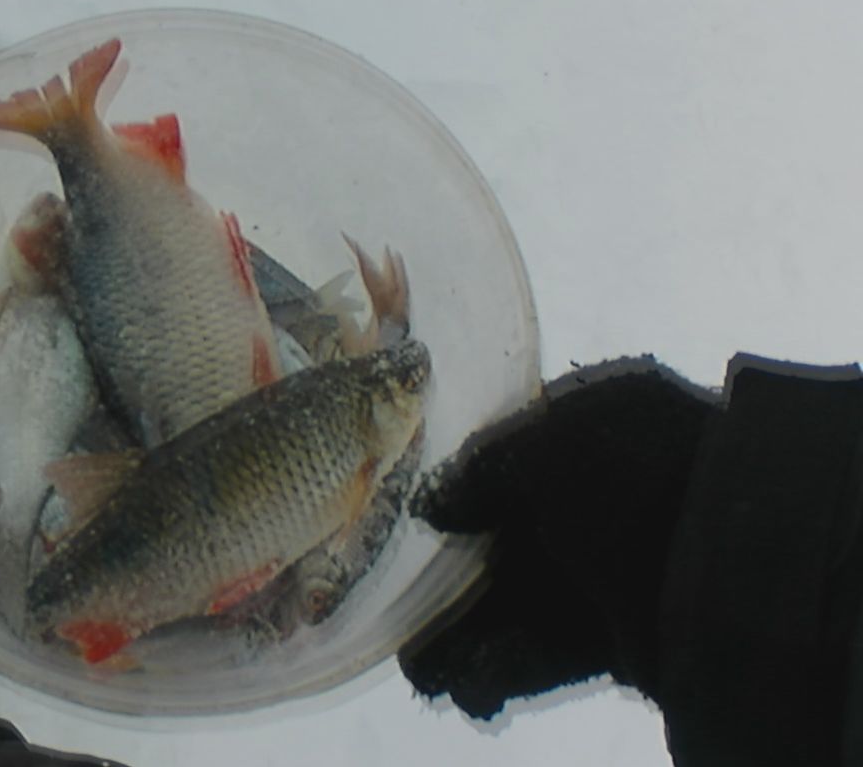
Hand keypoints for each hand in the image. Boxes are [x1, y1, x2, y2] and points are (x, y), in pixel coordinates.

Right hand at [399, 354, 862, 766]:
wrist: (736, 558)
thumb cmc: (641, 473)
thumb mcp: (551, 441)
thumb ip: (485, 467)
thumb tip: (432, 506)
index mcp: (580, 431)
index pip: (494, 459)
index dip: (440, 488)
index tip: (390, 519)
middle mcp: (586, 500)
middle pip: (487, 541)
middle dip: (432, 576)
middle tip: (382, 603)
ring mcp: (598, 572)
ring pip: (502, 603)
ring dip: (453, 635)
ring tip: (415, 665)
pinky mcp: (610, 640)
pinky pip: (535, 656)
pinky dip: (495, 673)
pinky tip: (464, 686)